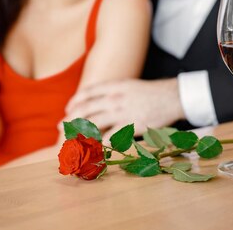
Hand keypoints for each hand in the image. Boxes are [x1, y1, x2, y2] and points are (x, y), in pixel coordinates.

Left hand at [65, 78, 184, 137]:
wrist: (171, 97)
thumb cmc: (151, 92)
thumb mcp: (129, 85)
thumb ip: (113, 91)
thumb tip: (97, 99)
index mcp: (114, 86)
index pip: (88, 92)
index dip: (75, 101)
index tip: (68, 108)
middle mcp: (114, 98)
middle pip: (86, 109)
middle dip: (70, 118)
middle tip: (61, 126)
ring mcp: (121, 112)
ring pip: (93, 123)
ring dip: (79, 133)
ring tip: (71, 140)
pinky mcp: (130, 126)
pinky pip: (109, 136)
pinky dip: (98, 143)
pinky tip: (91, 147)